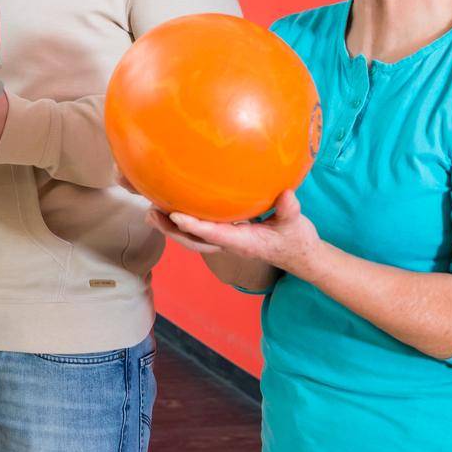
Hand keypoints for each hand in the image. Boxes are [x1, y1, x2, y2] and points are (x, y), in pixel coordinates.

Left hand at [144, 190, 320, 274]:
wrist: (300, 257)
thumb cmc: (296, 240)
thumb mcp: (296, 224)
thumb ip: (289, 210)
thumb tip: (286, 194)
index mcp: (244, 243)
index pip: (214, 235)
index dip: (194, 226)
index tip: (175, 215)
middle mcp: (230, 244)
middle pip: (195, 241)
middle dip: (172, 230)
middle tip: (152, 214)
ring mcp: (226, 242)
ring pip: (193, 239)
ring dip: (171, 228)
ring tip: (151, 213)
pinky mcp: (226, 236)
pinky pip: (200, 233)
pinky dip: (183, 224)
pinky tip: (169, 210)